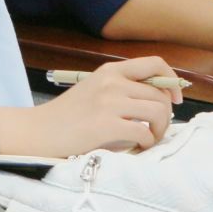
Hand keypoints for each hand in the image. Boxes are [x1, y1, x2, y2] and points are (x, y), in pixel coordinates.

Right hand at [32, 57, 176, 155]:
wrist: (38, 131)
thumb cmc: (67, 116)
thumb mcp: (95, 91)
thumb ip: (122, 90)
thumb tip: (159, 102)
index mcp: (110, 71)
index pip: (155, 64)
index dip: (171, 81)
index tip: (174, 99)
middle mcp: (112, 82)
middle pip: (160, 94)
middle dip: (166, 116)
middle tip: (157, 130)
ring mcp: (109, 102)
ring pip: (157, 111)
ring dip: (160, 130)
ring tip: (149, 139)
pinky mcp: (105, 125)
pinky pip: (144, 132)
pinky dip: (147, 142)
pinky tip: (137, 147)